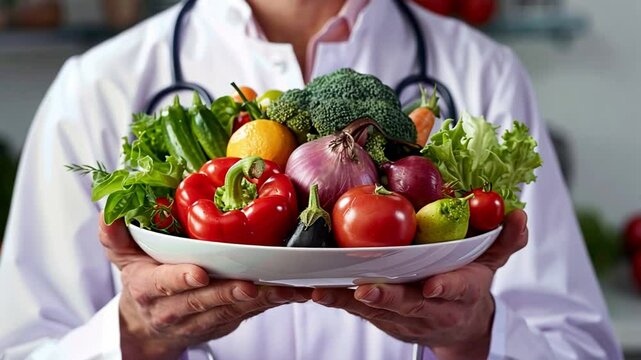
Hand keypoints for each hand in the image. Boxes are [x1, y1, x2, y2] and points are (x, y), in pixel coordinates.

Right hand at [98, 214, 311, 359]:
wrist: (149, 328)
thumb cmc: (143, 283)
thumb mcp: (122, 259)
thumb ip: (115, 237)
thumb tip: (108, 212)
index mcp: (150, 288)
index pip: (164, 284)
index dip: (181, 280)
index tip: (199, 274)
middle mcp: (176, 309)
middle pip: (204, 302)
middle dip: (228, 294)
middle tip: (250, 284)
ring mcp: (204, 318)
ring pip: (232, 311)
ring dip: (259, 300)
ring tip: (283, 289)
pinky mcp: (226, 320)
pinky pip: (249, 313)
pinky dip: (271, 303)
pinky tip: (291, 292)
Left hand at [311, 210, 527, 359]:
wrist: (456, 324)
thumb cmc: (468, 284)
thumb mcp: (492, 262)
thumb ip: (505, 240)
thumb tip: (519, 215)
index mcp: (460, 290)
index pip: (457, 289)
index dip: (446, 288)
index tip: (434, 287)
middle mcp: (430, 307)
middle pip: (408, 304)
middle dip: (388, 298)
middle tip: (366, 289)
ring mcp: (402, 315)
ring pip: (375, 309)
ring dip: (349, 301)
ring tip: (323, 290)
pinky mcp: (379, 315)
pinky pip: (356, 308)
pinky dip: (335, 300)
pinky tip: (312, 289)